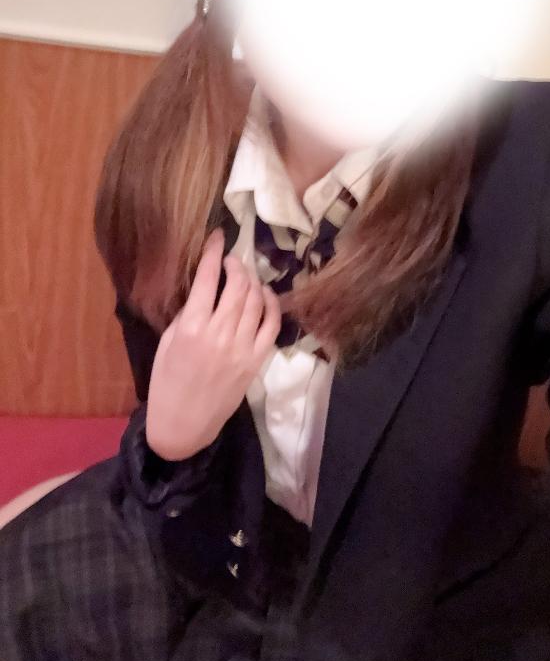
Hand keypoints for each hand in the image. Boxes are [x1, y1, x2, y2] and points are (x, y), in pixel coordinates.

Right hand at [146, 228, 280, 460]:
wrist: (184, 423)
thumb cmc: (167, 381)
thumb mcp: (167, 342)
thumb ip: (187, 314)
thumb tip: (204, 288)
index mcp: (192, 327)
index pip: (209, 278)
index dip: (214, 252)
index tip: (217, 237)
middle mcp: (221, 333)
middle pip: (238, 285)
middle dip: (236, 264)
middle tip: (232, 259)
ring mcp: (243, 347)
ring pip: (256, 300)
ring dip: (252, 281)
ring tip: (245, 275)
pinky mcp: (257, 360)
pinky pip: (272, 324)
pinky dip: (271, 304)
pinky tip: (264, 295)